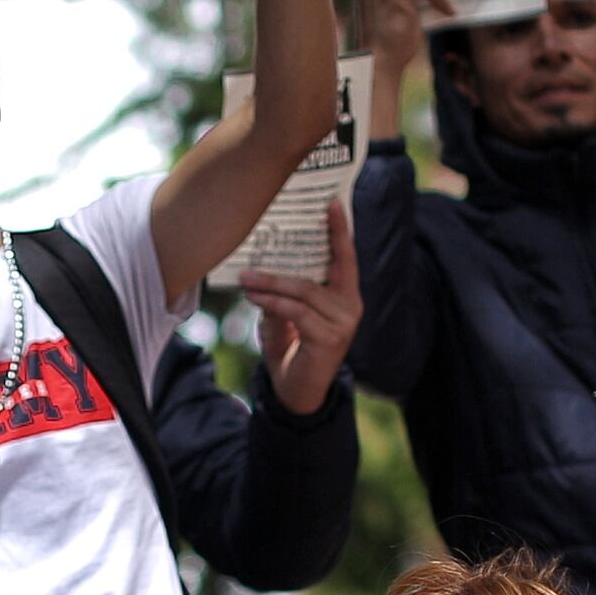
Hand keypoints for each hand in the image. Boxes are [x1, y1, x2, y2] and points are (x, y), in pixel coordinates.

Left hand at [235, 207, 359, 413]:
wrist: (297, 392)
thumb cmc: (292, 348)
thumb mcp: (284, 317)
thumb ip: (281, 295)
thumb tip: (260, 272)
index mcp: (345, 295)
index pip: (346, 256)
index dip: (340, 230)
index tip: (332, 202)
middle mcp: (350, 305)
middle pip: (321, 269)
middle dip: (288, 255)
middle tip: (261, 240)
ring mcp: (343, 323)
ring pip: (303, 290)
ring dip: (270, 282)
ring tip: (245, 276)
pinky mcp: (329, 338)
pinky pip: (296, 311)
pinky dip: (272, 302)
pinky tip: (254, 297)